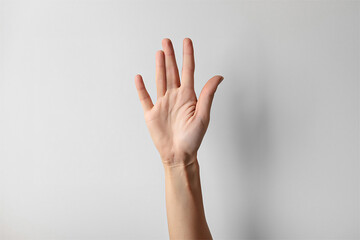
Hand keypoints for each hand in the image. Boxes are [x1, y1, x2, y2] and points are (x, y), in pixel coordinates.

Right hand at [135, 38, 223, 166]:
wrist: (178, 155)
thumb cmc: (193, 138)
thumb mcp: (203, 116)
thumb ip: (208, 95)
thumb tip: (219, 77)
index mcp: (188, 96)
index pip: (188, 71)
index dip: (187, 55)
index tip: (186, 41)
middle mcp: (175, 97)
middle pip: (172, 72)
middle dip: (170, 56)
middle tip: (167, 41)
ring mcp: (162, 104)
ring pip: (160, 80)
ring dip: (159, 66)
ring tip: (159, 52)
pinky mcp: (151, 113)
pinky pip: (145, 98)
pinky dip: (141, 87)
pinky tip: (139, 77)